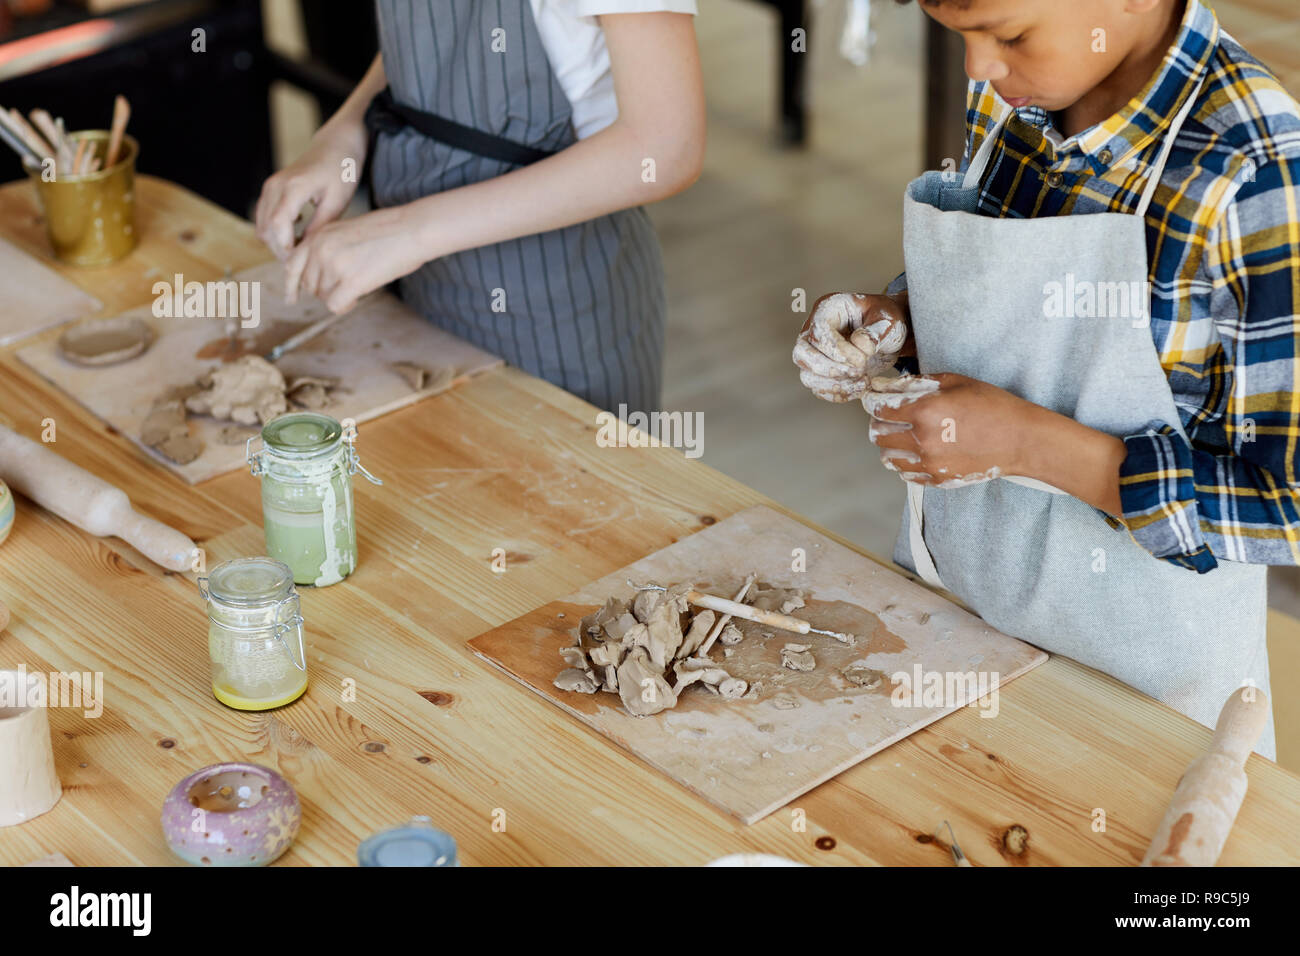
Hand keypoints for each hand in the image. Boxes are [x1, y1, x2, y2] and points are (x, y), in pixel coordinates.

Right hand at [255, 125, 365, 260]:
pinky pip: (264, 218)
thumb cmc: (341, 172)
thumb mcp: (337, 202)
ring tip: (300, 252)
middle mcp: (275, 185)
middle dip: (281, 250)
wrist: (335, 146)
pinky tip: (296, 235)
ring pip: (262, 226)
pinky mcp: (270, 189)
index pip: (278, 225)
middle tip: (302, 263)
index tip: (300, 262)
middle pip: (266, 229)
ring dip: (277, 243)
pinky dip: (275, 232)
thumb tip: (305, 251)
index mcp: (294, 187)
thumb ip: (319, 226)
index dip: (286, 248)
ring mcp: (270, 186)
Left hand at [283, 205, 430, 312]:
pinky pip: (335, 305)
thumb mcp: (347, 231)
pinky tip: (357, 298)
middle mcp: (320, 249)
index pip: (292, 265)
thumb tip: (321, 275)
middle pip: (309, 284)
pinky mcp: (350, 281)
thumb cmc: (388, 231)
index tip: (291, 299)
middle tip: (345, 287)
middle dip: (325, 290)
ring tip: (358, 287)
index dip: (291, 285)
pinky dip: (345, 306)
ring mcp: (334, 265)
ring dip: (338, 296)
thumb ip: (328, 248)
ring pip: (323, 296)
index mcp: (319, 235)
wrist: (411, 229)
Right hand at [793, 292, 911, 401]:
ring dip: (835, 385)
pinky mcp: (820, 373)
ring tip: (863, 382)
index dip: (837, 350)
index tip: (862, 360)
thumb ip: (876, 331)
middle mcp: (813, 330)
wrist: (888, 336)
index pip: (818, 331)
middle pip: (801, 354)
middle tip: (859, 372)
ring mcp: (813, 353)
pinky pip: (819, 389)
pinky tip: (860, 388)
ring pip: (807, 376)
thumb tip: (858, 344)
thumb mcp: (889, 320)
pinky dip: (839, 394)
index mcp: (827, 309)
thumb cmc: (886, 321)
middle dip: (830, 369)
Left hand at [865, 373, 1035, 484]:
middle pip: (877, 434)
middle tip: (891, 415)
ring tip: (904, 434)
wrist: (1020, 440)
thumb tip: (886, 384)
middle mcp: (922, 440)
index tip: (874, 398)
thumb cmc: (991, 405)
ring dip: (890, 444)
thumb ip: (916, 383)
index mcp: (924, 411)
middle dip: (879, 422)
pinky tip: (918, 451)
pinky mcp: (937, 479)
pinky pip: (905, 473)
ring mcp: (929, 463)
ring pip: (887, 457)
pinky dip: (906, 462)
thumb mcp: (954, 382)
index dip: (873, 400)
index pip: (879, 408)